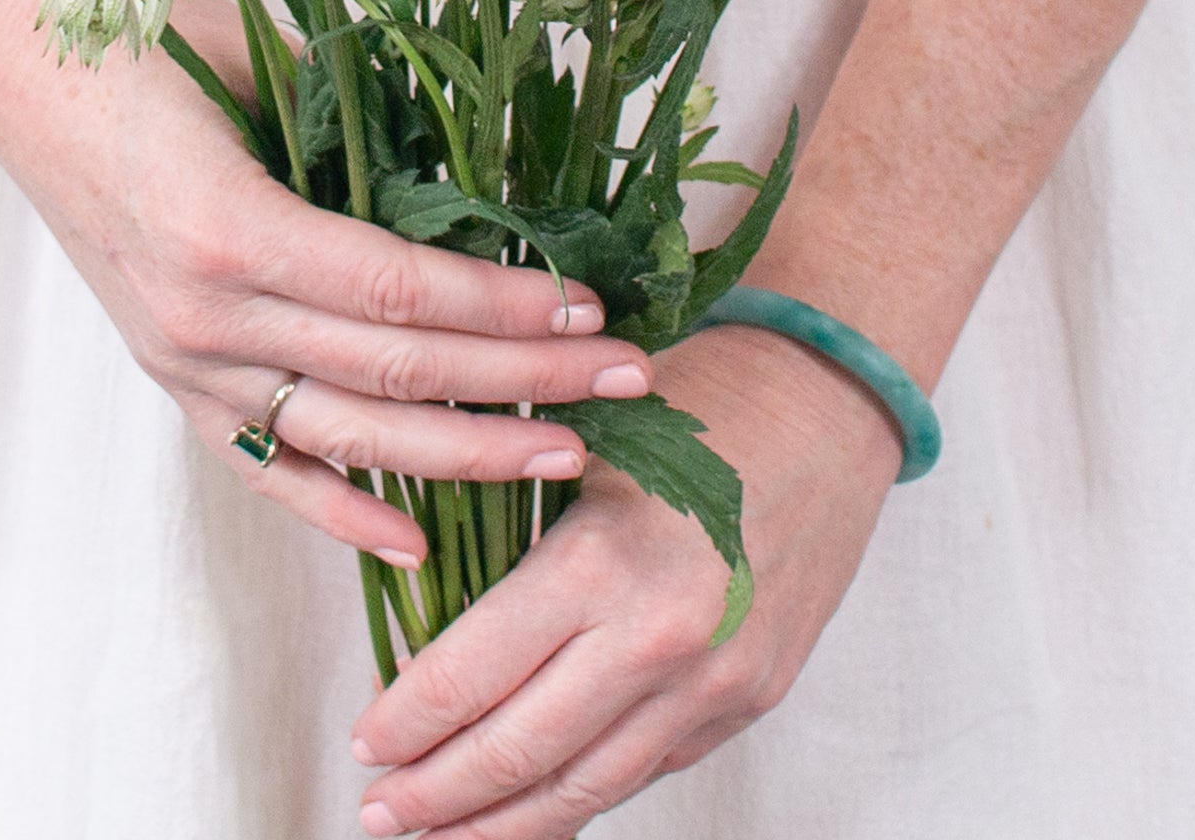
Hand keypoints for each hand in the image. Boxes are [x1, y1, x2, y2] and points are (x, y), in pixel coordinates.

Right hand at [0, 0, 652, 565]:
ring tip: (563, 457)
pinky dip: (340, 511)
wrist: (26, 79)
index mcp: (233, 226)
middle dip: (522, 385)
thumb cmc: (155, 48)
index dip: (506, 310)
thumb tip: (497, 167)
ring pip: (346, 438)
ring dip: (463, 455)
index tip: (594, 310)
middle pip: (395, 375)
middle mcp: (206, 314)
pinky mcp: (172, 382)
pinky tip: (420, 541)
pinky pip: (266, 467)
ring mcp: (184, 361)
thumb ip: (372, 124)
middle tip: (624, 383)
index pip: (403, 295)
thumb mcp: (270, 62)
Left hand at [348, 327, 900, 834]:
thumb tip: (427, 629)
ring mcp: (715, 683)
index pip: (474, 674)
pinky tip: (536, 805)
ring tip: (442, 838)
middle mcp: (661, 640)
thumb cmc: (698, 398)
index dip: (406, 721)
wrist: (832, 400)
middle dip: (438, 795)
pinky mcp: (751, 699)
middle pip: (521, 752)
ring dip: (504, 823)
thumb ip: (514, 533)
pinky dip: (581, 795)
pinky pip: (647, 768)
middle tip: (377, 813)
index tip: (362, 744)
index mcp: (603, 561)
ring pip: (587, 787)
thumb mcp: (585, 443)